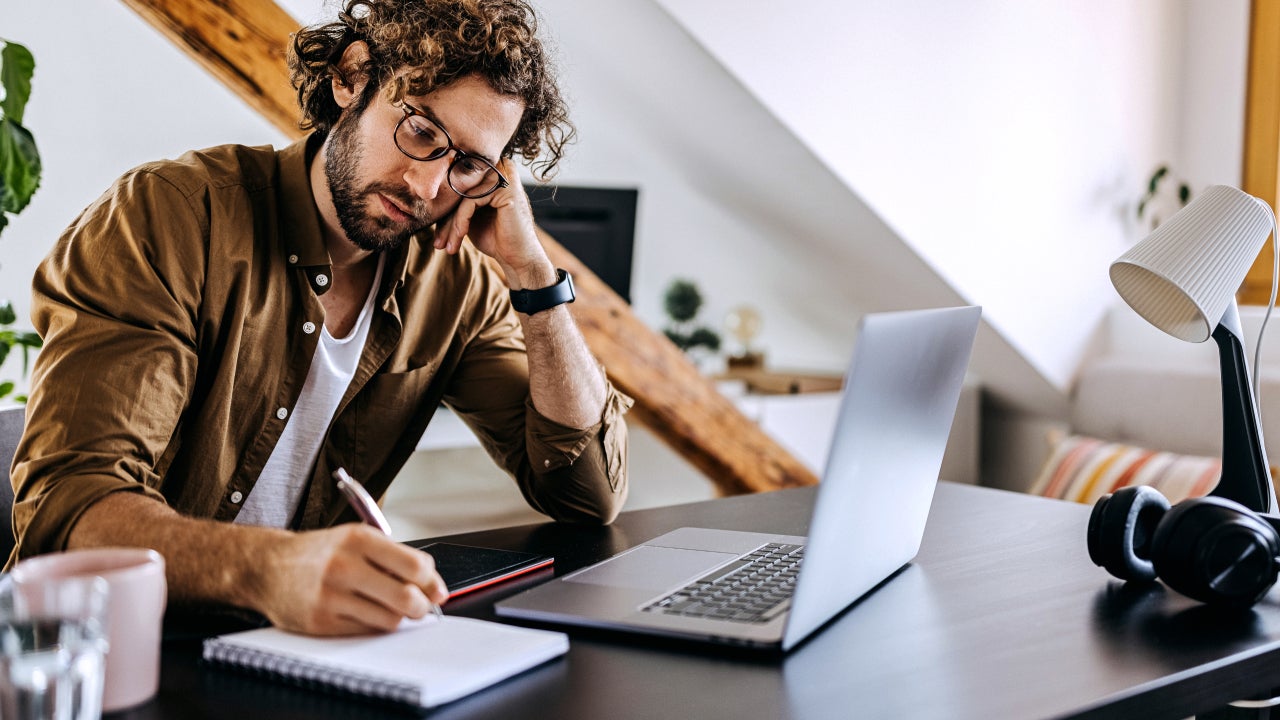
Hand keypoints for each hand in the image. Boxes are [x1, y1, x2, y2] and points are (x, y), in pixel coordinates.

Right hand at [256, 524, 448, 635]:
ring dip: (398, 617)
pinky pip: (366, 631)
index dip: (431, 582)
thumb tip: (432, 583)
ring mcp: (331, 595)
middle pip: (405, 596)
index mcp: (358, 539)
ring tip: (391, 608)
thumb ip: (393, 557)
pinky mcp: (321, 621)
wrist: (267, 568)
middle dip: (422, 606)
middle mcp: (344, 565)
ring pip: (389, 619)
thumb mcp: (355, 539)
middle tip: (422, 607)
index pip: (414, 565)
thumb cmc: (319, 554)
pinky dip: (375, 625)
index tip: (435, 589)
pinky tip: (367, 613)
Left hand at [432, 158, 555, 288]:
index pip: (458, 186)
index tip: (437, 235)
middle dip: (445, 220)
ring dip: (451, 225)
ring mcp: (504, 176)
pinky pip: (470, 201)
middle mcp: (500, 167)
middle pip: (459, 190)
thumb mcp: (471, 216)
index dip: (444, 210)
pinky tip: (459, 238)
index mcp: (492, 170)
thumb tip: (426, 193)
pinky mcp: (506, 188)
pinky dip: (460, 222)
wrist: (518, 258)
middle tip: (438, 243)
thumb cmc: (495, 238)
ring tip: (446, 246)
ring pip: (462, 197)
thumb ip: (456, 201)